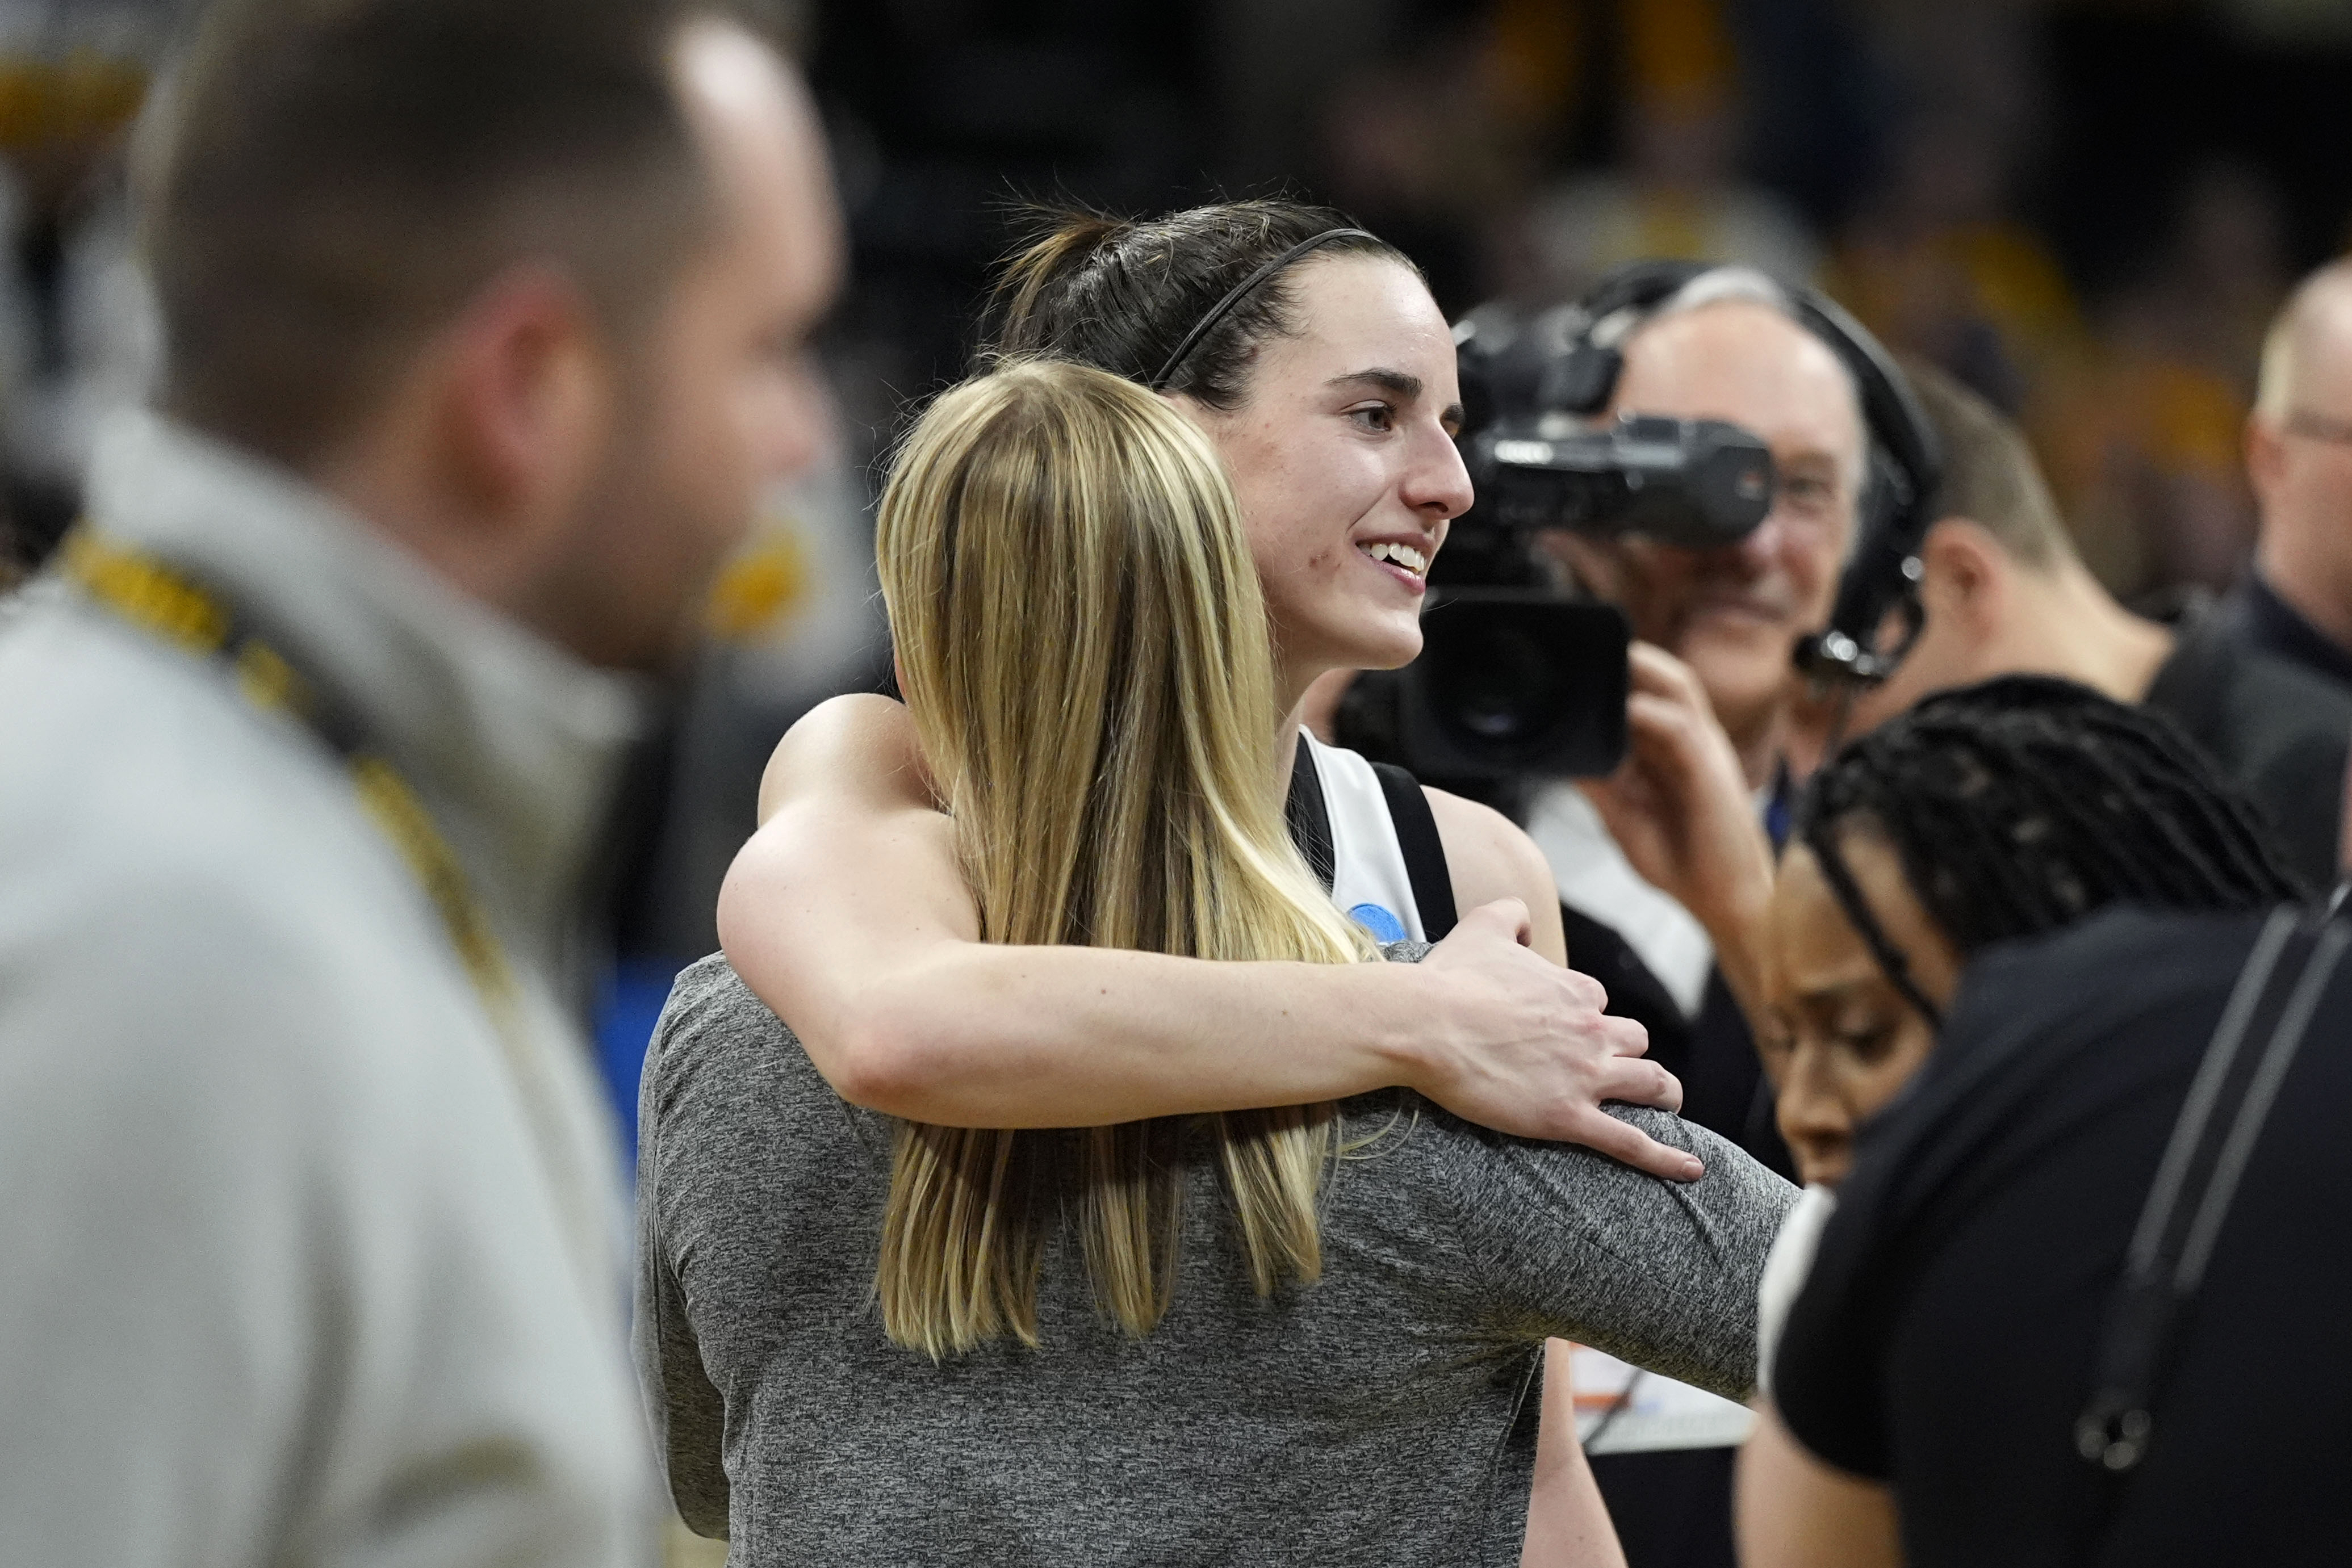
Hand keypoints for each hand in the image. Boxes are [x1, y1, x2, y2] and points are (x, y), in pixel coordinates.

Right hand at [1414, 899, 1702, 1181]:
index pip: (1596, 1002)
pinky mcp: (1568, 1116)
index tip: (1558, 1029)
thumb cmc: (1449, 979)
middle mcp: (1590, 1030)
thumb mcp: (1482, 925)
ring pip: (1651, 1084)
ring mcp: (1584, 1075)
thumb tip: (1524, 922)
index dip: (1582, 1016)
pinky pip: (1631, 1142)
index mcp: (1573, 990)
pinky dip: (1665, 1157)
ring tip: (1665, 1104)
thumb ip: (1512, 913)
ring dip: (1663, 1093)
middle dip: (1629, 1052)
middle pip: (1634, 1041)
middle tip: (1617, 1068)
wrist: (1425, 1024)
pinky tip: (1691, 1168)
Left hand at [1581, 642, 1774, 950]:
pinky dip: (1654, 715)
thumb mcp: (1624, 816)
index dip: (1616, 673)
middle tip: (1587, 645)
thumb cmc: (1681, 859)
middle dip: (1629, 657)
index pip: (1644, 693)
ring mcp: (1703, 751)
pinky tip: (1627, 709)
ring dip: (1643, 669)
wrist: (1725, 899)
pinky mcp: (1711, 770)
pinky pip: (1684, 731)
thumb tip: (1559, 756)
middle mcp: (1688, 740)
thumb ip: (1597, 783)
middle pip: (1663, 679)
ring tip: (1609, 656)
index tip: (1575, 661)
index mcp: (1668, 748)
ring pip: (1679, 690)